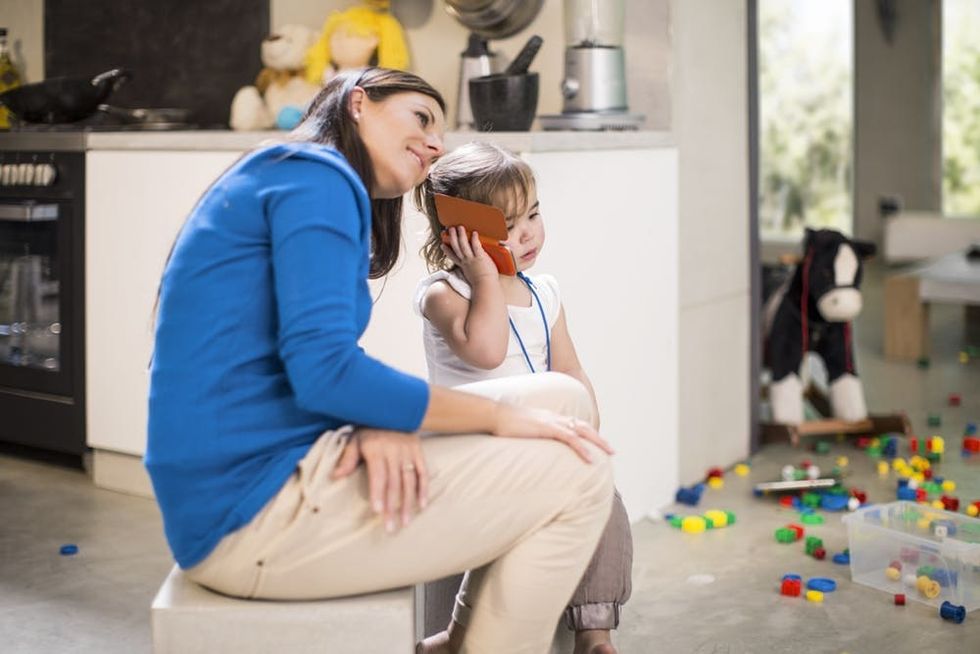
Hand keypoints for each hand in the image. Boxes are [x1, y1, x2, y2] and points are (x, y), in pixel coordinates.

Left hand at [331, 428, 428, 531]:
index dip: (378, 493)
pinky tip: (422, 505)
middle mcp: (394, 451)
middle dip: (392, 507)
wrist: (391, 409)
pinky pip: (423, 472)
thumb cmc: (367, 428)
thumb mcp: (354, 438)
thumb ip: (347, 457)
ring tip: (405, 522)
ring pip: (409, 481)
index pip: (379, 475)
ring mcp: (408, 451)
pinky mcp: (418, 451)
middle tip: (390, 527)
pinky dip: (424, 489)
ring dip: (409, 503)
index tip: (378, 511)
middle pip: (394, 483)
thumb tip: (336, 476)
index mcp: (376, 449)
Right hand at [442, 226, 498, 284]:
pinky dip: (474, 239)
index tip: (442, 245)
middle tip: (449, 229)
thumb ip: (473, 272)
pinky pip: (476, 246)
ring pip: (463, 245)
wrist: (486, 288)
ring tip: (459, 227)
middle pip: (456, 247)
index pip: (453, 257)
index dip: (447, 250)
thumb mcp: (473, 277)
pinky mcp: (480, 258)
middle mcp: (466, 262)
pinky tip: (474, 233)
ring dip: (461, 235)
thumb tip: (476, 269)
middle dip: (452, 237)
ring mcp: (472, 260)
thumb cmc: (482, 285)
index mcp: (463, 267)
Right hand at [493, 405, 614, 462]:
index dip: (586, 432)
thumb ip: (529, 433)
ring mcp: (551, 422)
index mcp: (548, 416)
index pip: (573, 423)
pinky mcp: (548, 429)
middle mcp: (553, 417)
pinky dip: (583, 449)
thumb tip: (530, 443)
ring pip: (582, 431)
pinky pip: (571, 439)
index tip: (596, 441)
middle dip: (598, 437)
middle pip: (583, 425)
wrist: (494, 415)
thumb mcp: (520, 429)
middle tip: (611, 449)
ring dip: (597, 443)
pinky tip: (591, 460)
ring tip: (608, 454)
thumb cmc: (502, 423)